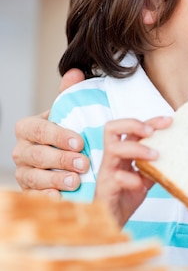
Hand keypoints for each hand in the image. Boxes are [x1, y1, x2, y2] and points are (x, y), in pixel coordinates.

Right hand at [12, 68, 87, 196]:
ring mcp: (23, 172)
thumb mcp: (66, 114)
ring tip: (76, 181)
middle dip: (61, 159)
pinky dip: (47, 197)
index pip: (39, 130)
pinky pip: (34, 195)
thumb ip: (68, 94)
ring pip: (34, 177)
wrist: (61, 159)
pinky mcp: (28, 191)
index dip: (58, 136)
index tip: (80, 141)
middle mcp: (21, 151)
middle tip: (83, 164)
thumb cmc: (64, 134)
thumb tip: (75, 72)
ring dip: (56, 179)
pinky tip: (61, 198)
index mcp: (28, 128)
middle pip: (37, 155)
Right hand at [95, 116, 171, 225]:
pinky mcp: (105, 188)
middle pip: (112, 128)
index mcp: (121, 153)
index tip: (169, 121)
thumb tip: (174, 155)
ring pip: (113, 148)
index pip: (131, 128)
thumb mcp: (145, 179)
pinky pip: (116, 177)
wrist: (111, 222)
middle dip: (134, 124)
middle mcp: (111, 158)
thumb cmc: (125, 197)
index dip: (149, 121)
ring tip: (155, 156)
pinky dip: (130, 179)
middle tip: (153, 131)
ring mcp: (106, 172)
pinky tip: (141, 185)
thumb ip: (153, 166)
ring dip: (136, 148)